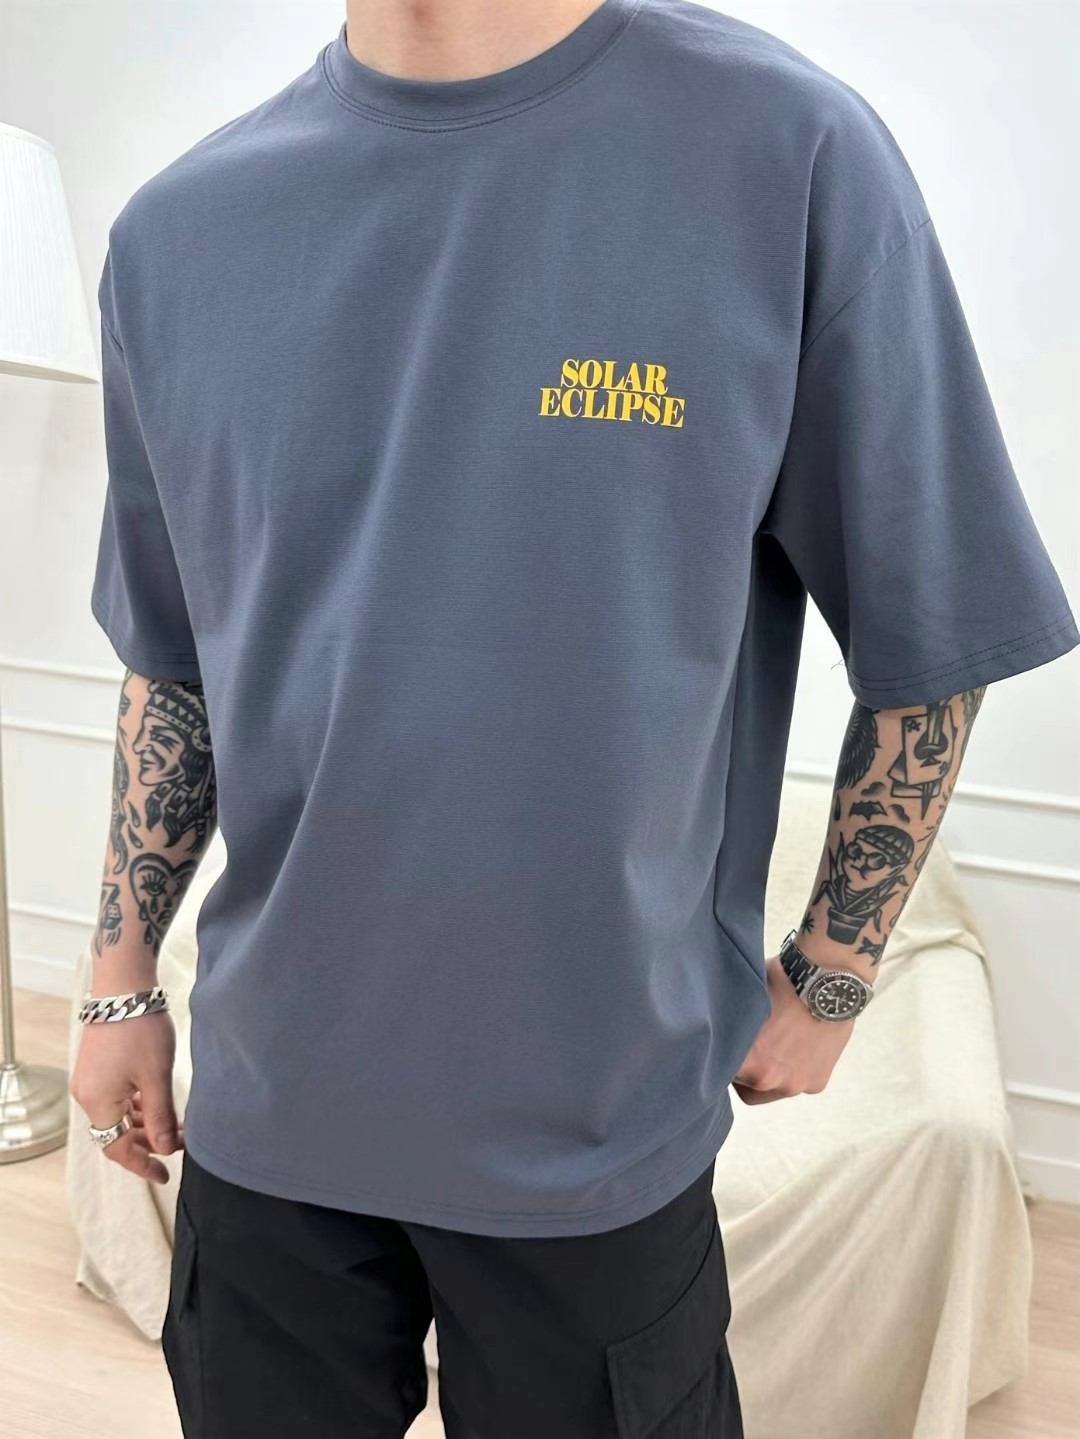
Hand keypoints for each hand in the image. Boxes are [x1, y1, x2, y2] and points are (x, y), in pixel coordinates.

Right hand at [69, 1010, 183, 1182]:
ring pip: (120, 1114)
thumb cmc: (140, 1029)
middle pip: (118, 1132)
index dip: (142, 1164)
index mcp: (97, 1102)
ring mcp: (92, 1080)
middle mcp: (88, 1094)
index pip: (117, 1148)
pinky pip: (118, 1097)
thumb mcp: (157, 1077)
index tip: (165, 1174)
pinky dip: (140, 1105)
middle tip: (181, 1145)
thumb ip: (161, 1117)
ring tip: (179, 1125)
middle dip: (149, 1142)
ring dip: (147, 1123)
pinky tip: (161, 1103)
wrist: (124, 986)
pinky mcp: (99, 1066)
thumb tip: (167, 1149)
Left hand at [731, 953, 853, 1104]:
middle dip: (748, 1069)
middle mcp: (769, 1080)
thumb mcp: (746, 1002)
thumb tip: (716, 1029)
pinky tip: (799, 1043)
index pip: (721, 1073)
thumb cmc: (781, 984)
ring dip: (773, 1072)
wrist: (827, 981)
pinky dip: (797, 1069)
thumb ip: (731, 1027)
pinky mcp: (817, 1083)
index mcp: (745, 1062)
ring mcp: (796, 1085)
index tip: (728, 1045)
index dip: (722, 1058)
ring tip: (780, 1042)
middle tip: (754, 1043)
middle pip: (747, 1087)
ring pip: (774, 1088)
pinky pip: (798, 1082)